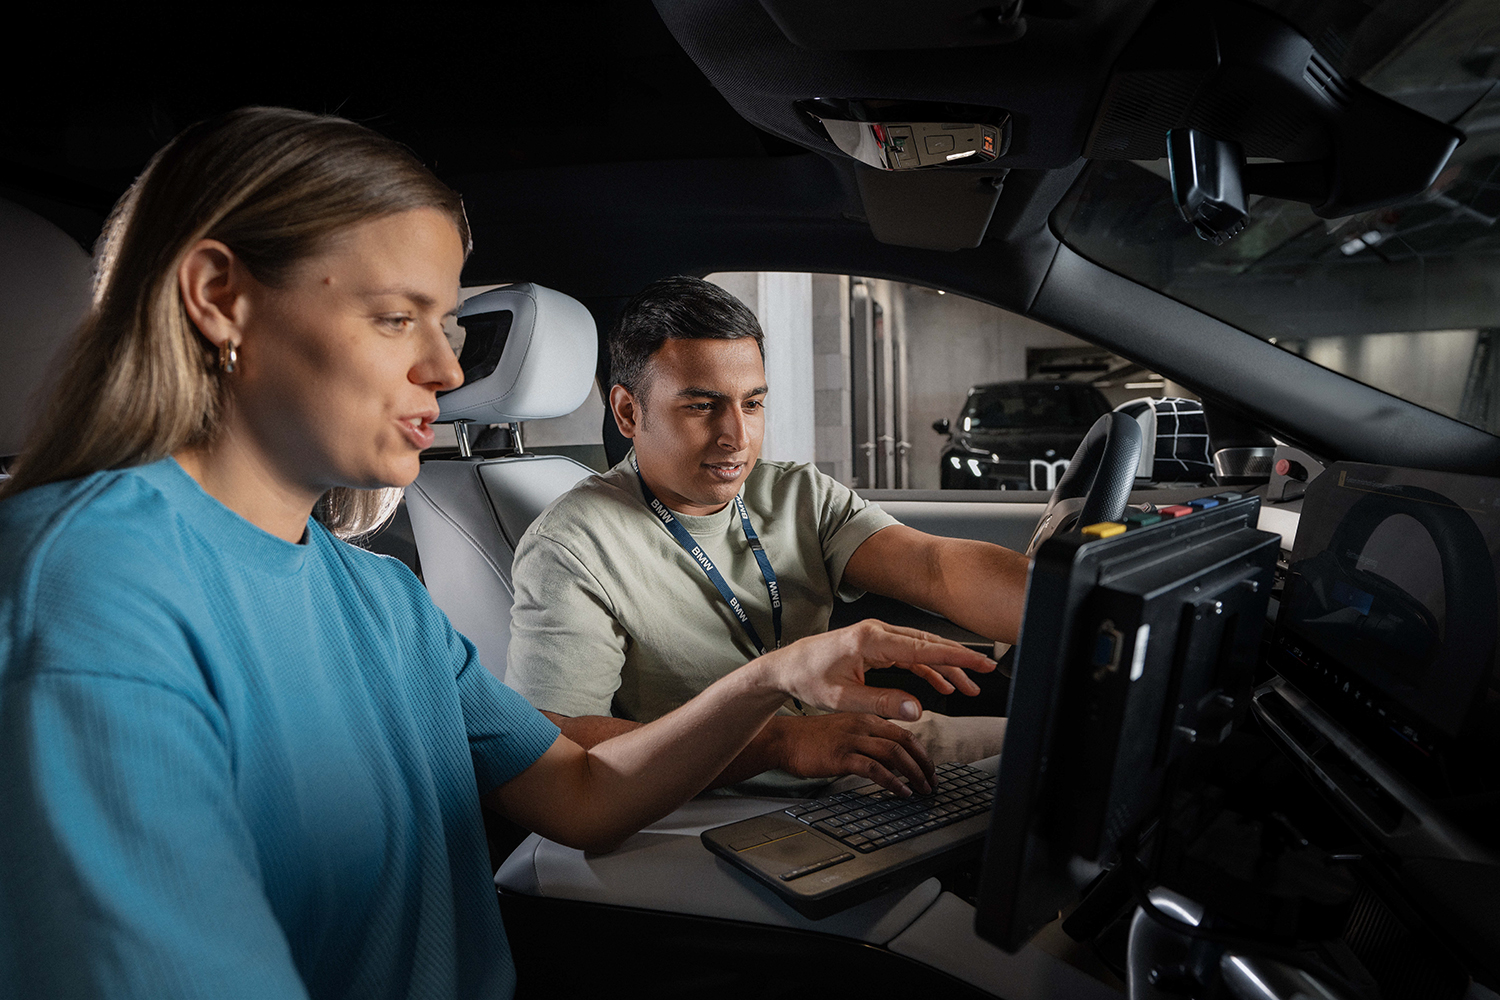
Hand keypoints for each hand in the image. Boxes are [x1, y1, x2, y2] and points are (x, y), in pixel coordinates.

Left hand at [757, 619, 994, 724]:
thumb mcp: (843, 699)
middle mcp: (876, 632)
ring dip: (945, 666)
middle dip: (959, 659)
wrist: (785, 667)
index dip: (956, 657)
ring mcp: (876, 636)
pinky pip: (909, 654)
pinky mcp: (874, 644)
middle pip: (928, 644)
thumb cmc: (808, 679)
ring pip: (921, 649)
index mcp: (870, 641)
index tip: (981, 663)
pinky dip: (927, 668)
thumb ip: (881, 702)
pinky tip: (941, 685)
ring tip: (968, 687)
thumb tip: (917, 708)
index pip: (923, 649)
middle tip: (986, 672)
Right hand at [768, 713, 936, 794]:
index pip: (904, 732)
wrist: (784, 739)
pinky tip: (900, 791)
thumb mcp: (846, 731)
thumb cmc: (812, 738)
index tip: (929, 769)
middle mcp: (862, 725)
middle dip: (924, 764)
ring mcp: (852, 739)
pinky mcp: (841, 756)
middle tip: (932, 781)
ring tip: (921, 789)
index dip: (922, 752)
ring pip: (894, 753)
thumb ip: (869, 741)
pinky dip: (892, 781)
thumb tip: (893, 761)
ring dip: (913, 773)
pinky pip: (874, 769)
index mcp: (866, 718)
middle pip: (905, 741)